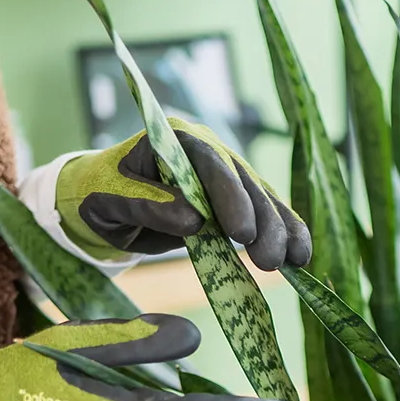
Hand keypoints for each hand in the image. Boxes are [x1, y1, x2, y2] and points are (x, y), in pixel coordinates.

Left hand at [56, 120, 311, 270]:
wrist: (104, 206)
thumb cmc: (99, 195)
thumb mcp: (110, 199)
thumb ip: (148, 205)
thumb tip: (194, 221)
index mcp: (173, 139)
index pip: (208, 161)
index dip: (229, 195)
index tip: (240, 232)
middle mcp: (205, 151)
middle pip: (242, 181)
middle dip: (261, 220)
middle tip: (268, 258)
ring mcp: (223, 176)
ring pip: (261, 198)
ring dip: (280, 229)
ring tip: (292, 262)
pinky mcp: (232, 202)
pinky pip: (263, 215)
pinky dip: (284, 233)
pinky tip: (301, 257)